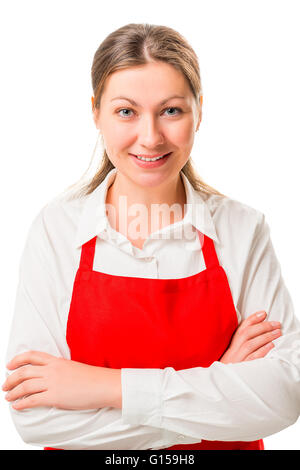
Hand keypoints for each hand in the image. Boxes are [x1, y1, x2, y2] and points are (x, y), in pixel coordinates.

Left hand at [2, 351, 121, 410]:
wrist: (104, 385)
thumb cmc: (93, 378)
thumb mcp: (73, 367)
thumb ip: (60, 369)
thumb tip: (51, 377)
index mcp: (57, 361)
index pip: (32, 356)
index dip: (18, 359)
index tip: (9, 365)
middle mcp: (52, 370)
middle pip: (24, 371)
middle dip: (11, 379)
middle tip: (5, 385)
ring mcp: (53, 383)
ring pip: (25, 386)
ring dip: (13, 392)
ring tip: (8, 397)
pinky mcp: (55, 397)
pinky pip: (32, 400)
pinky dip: (21, 403)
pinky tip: (17, 406)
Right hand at [220, 311, 280, 363]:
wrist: (221, 383)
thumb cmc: (231, 367)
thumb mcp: (233, 354)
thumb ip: (242, 343)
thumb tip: (258, 331)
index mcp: (231, 344)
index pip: (242, 327)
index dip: (253, 319)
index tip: (264, 313)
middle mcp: (233, 350)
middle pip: (247, 334)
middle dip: (263, 327)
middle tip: (277, 324)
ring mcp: (237, 359)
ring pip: (250, 344)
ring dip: (265, 337)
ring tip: (278, 332)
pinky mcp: (242, 369)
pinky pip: (252, 358)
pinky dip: (262, 350)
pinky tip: (271, 346)